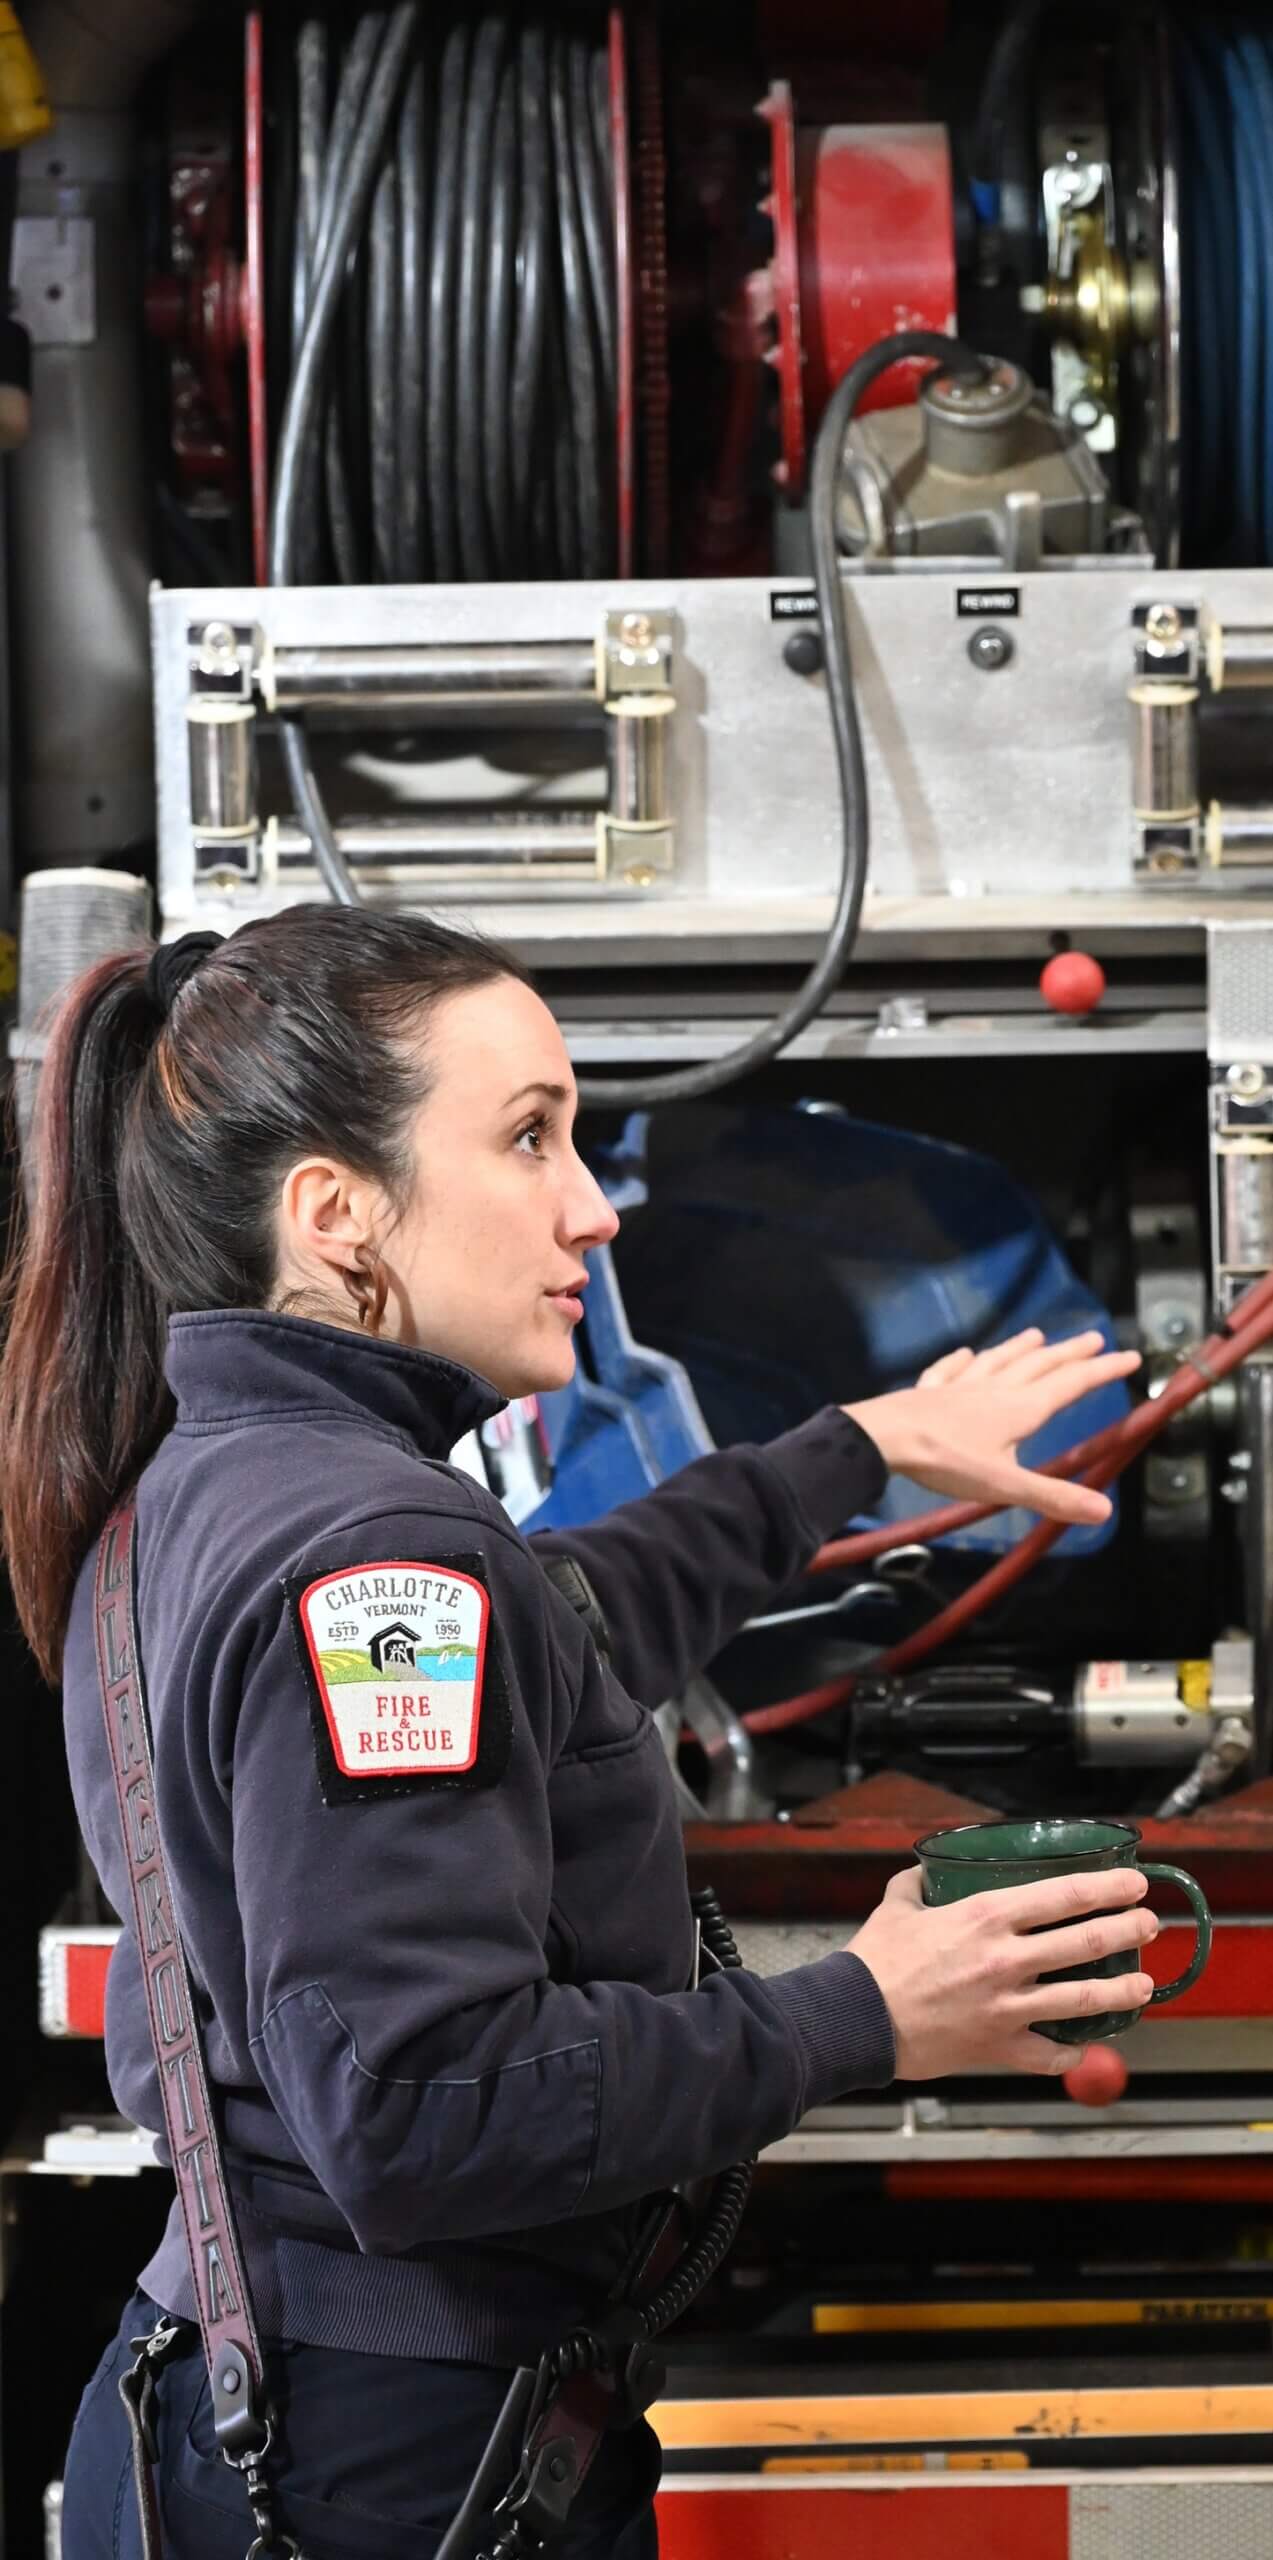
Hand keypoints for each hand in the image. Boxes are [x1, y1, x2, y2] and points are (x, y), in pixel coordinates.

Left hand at [843, 1327, 1140, 1527]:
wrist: (884, 1438)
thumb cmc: (946, 1461)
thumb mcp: (1004, 1486)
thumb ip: (1053, 1496)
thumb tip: (1104, 1510)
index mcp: (1020, 1409)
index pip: (1070, 1385)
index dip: (1102, 1371)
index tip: (1130, 1357)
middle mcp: (994, 1390)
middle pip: (1039, 1365)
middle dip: (1070, 1352)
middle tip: (1094, 1337)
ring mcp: (959, 1386)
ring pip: (997, 1360)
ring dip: (1020, 1348)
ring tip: (1037, 1335)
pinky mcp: (929, 1391)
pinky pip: (950, 1370)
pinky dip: (962, 1360)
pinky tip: (965, 1354)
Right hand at [852, 1865, 1157, 2078]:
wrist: (855, 2019)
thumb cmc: (874, 1962)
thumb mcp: (897, 1905)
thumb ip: (918, 1884)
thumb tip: (928, 1872)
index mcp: (985, 1918)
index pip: (1064, 1895)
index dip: (1107, 1888)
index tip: (1133, 1883)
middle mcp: (1006, 1960)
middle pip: (1087, 1943)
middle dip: (1127, 1931)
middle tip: (1147, 1925)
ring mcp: (1008, 2007)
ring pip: (1083, 2000)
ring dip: (1122, 1992)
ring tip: (1144, 1986)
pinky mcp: (999, 2046)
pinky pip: (1049, 2054)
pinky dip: (1071, 2054)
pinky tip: (1084, 2049)